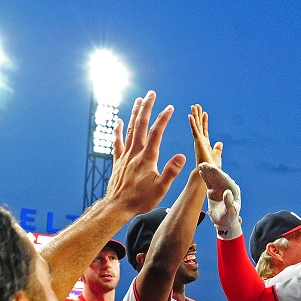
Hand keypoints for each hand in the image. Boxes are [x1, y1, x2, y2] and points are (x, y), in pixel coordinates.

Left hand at [107, 91, 185, 216]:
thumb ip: (171, 171)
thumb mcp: (161, 188)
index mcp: (147, 158)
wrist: (117, 207)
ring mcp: (125, 155)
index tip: (170, 107)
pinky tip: (119, 121)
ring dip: (135, 114)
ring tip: (138, 100)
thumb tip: (182, 156)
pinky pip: (117, 141)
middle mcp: (135, 153)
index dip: (163, 118)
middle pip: (141, 125)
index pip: (157, 133)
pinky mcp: (118, 161)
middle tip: (151, 94)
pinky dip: (118, 130)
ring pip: (130, 129)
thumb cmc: (141, 199)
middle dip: (146, 108)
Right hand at [188, 104, 223, 167]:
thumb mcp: (217, 155)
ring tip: (193, 106)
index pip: (204, 129)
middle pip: (199, 125)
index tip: (204, 113)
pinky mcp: (198, 142)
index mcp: (205, 143)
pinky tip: (190, 115)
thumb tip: (220, 142)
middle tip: (196, 105)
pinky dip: (192, 123)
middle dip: (197, 115)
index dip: (204, 121)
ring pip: (196, 125)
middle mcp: (200, 141)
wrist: (209, 173)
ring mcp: (198, 141)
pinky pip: (195, 130)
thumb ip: (218, 148)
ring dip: (195, 115)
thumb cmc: (212, 167)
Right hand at [197, 162, 241, 239]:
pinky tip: (200, 171)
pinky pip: (208, 182)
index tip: (212, 167)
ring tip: (200, 165)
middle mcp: (227, 187)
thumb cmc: (229, 218)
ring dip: (207, 171)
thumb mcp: (230, 211)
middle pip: (218, 177)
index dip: (218, 173)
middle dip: (211, 170)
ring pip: (212, 178)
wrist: (224, 223)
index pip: (225, 180)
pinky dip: (204, 176)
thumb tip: (227, 192)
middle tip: (204, 163)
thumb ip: (229, 202)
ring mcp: (219, 188)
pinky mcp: (212, 190)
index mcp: (233, 190)